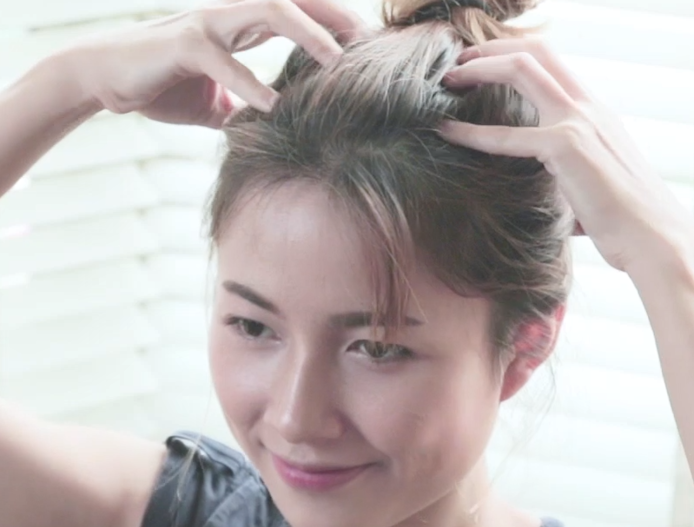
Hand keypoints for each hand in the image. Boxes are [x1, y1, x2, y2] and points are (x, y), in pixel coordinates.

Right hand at [62, 0, 366, 128]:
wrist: (107, 79)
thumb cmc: (164, 87)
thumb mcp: (217, 101)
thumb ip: (245, 107)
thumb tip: (271, 133)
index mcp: (241, 25)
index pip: (297, 14)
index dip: (333, 25)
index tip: (367, 49)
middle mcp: (229, 14)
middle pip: (294, 0)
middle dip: (335, 17)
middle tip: (371, 43)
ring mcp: (207, 23)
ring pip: (267, 11)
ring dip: (307, 34)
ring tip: (339, 65)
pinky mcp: (184, 44)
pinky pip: (224, 62)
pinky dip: (250, 86)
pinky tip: (274, 109)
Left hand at [439, 39, 693, 272]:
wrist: (651, 240)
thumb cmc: (621, 221)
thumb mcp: (590, 183)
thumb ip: (564, 174)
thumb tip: (543, 193)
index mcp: (595, 112)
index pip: (552, 64)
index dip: (512, 57)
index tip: (480, 68)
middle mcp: (588, 107)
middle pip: (535, 52)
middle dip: (490, 51)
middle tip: (455, 66)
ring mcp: (579, 121)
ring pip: (523, 68)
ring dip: (480, 68)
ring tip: (446, 82)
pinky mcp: (565, 147)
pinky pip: (506, 135)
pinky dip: (471, 132)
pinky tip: (446, 133)